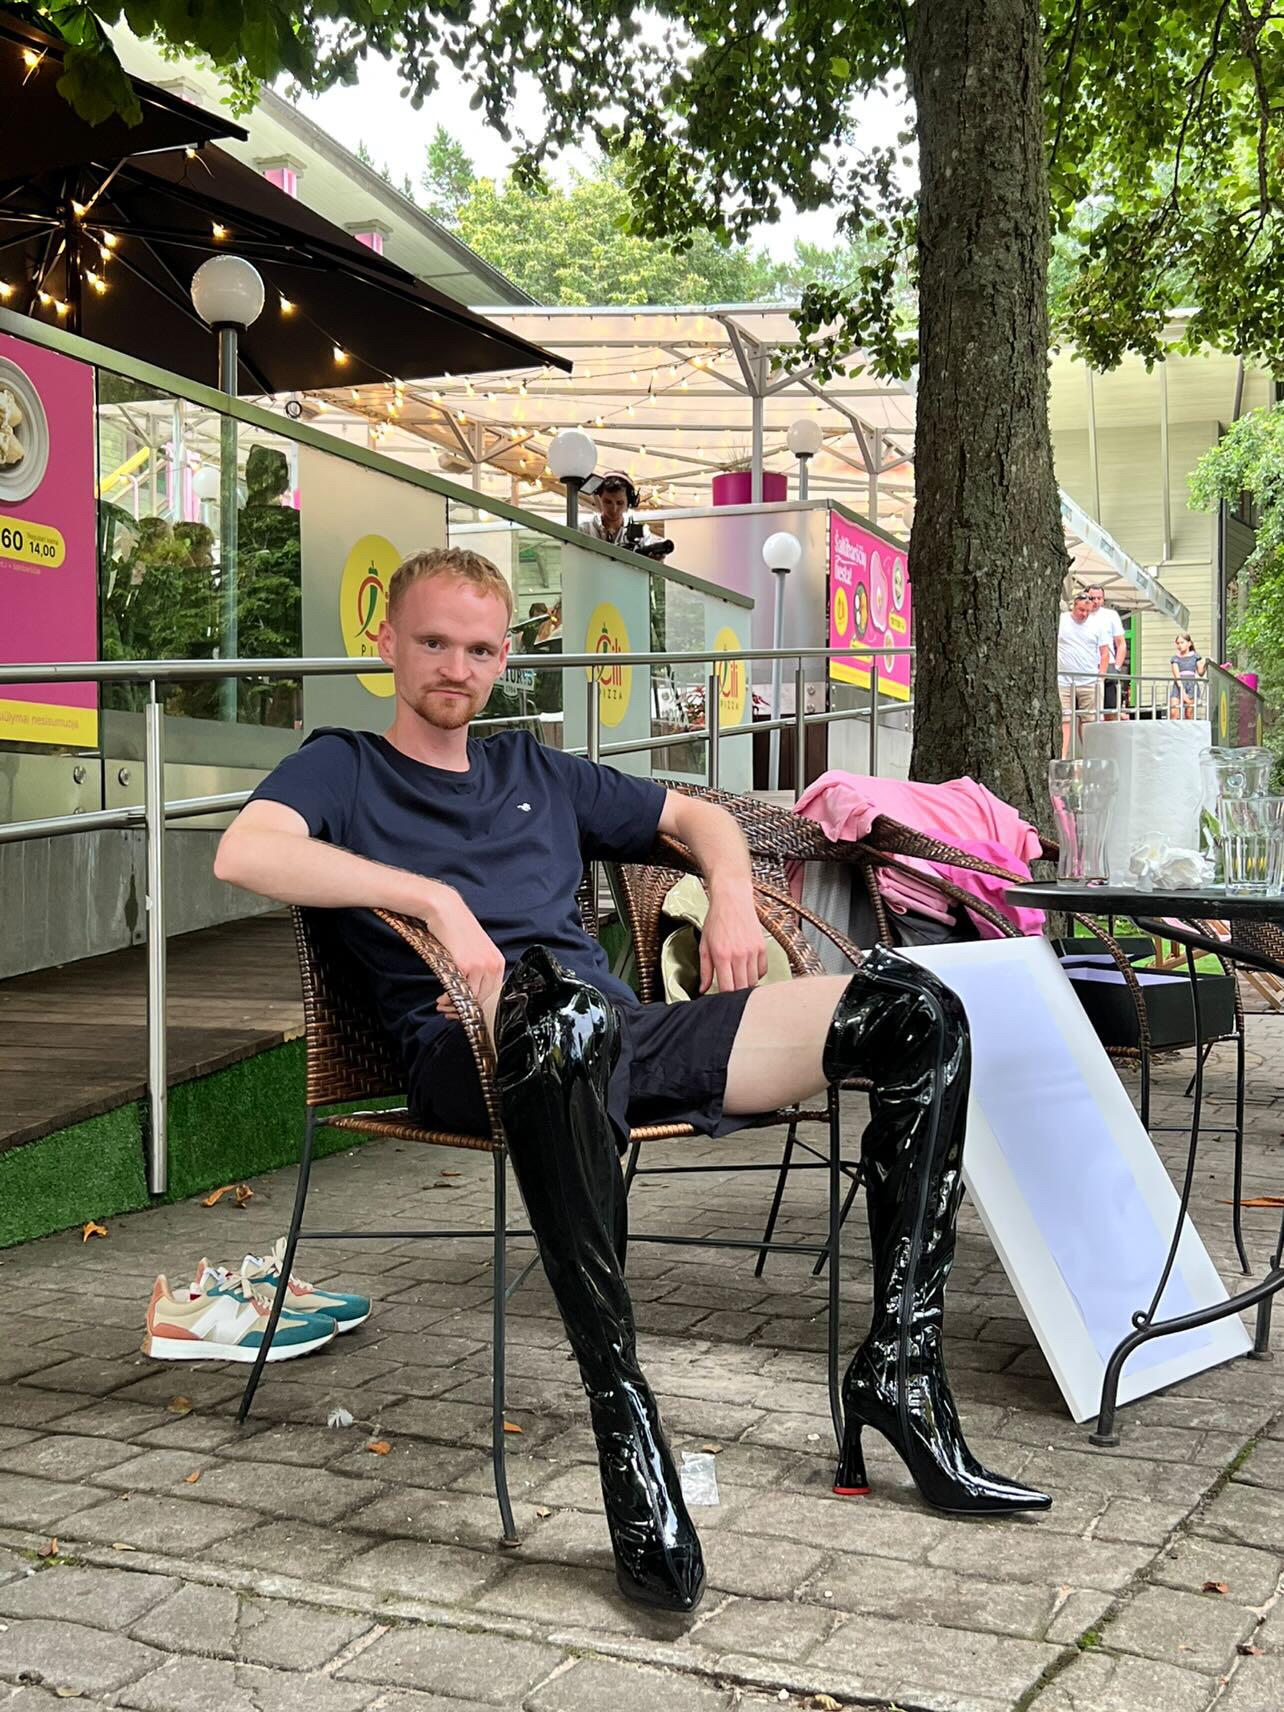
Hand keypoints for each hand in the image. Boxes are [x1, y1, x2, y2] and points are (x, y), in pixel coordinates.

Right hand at [425, 889, 506, 1022]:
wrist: (446, 910)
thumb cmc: (457, 929)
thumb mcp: (475, 950)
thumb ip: (478, 970)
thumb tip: (470, 992)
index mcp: (498, 961)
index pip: (493, 993)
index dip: (478, 1006)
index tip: (464, 1010)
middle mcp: (493, 964)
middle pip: (483, 999)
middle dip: (465, 1009)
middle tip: (450, 1012)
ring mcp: (480, 965)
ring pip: (471, 998)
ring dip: (455, 1006)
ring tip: (442, 1005)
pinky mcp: (465, 965)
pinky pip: (459, 991)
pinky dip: (449, 998)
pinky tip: (441, 998)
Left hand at [700, 885, 768, 993]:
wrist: (733, 899)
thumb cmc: (717, 920)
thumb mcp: (704, 944)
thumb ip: (705, 969)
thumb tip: (703, 989)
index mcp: (722, 955)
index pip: (727, 988)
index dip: (724, 996)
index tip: (721, 996)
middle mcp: (739, 955)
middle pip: (742, 987)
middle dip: (735, 992)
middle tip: (730, 988)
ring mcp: (752, 951)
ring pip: (753, 980)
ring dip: (746, 983)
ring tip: (738, 979)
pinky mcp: (762, 947)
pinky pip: (762, 970)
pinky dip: (756, 974)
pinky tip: (748, 969)